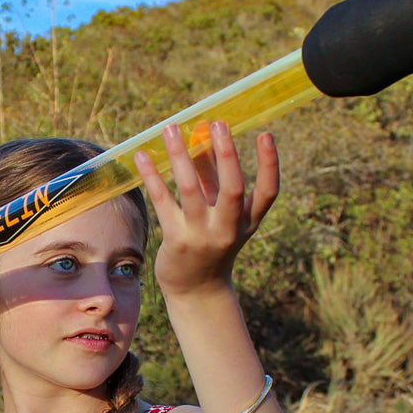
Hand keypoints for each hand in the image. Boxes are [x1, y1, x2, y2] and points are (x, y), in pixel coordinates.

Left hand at [133, 121, 278, 297]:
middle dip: (226, 155)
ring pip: (191, 190)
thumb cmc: (210, 240)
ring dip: (180, 156)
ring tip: (171, 128)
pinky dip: (153, 177)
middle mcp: (228, 230)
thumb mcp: (219, 211)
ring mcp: (202, 236)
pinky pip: (163, 202)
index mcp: (247, 222)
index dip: (270, 164)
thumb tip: (201, 131)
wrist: (196, 289)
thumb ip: (211, 173)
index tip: (266, 134)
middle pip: (232, 189)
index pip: (268, 193)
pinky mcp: (176, 240)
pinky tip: (142, 156)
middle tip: (219, 123)